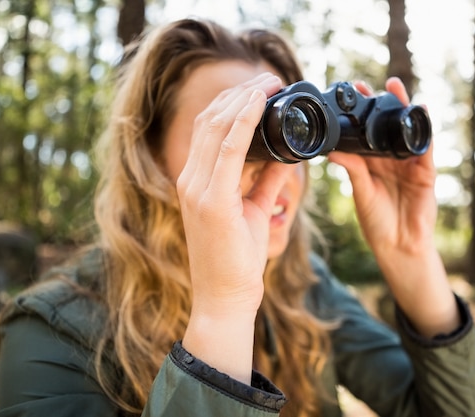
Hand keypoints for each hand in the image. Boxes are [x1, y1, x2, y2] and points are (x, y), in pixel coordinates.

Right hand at [177, 72, 291, 313]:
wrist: (224, 299)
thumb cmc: (236, 260)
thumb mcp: (254, 212)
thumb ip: (265, 182)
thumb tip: (285, 159)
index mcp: (196, 181)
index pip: (209, 129)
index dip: (234, 102)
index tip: (262, 87)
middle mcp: (190, 180)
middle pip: (210, 120)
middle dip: (240, 93)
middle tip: (271, 78)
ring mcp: (196, 189)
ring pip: (216, 127)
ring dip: (244, 99)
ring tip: (270, 82)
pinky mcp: (211, 200)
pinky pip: (228, 150)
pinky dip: (244, 121)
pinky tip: (260, 103)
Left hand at [328, 77, 436, 258]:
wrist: (399, 245)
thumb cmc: (377, 221)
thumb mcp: (361, 192)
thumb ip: (352, 169)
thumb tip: (332, 151)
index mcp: (371, 162)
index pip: (366, 132)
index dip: (361, 113)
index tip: (351, 93)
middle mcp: (390, 159)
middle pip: (388, 125)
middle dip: (383, 103)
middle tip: (373, 85)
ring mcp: (409, 163)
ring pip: (407, 130)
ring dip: (404, 108)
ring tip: (395, 88)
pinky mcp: (425, 172)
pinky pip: (425, 146)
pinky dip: (424, 129)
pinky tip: (422, 110)